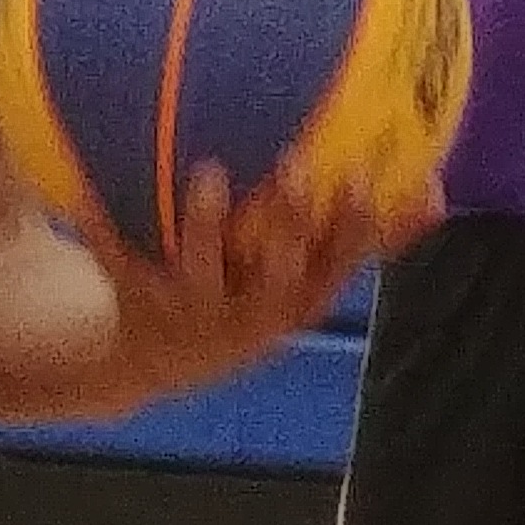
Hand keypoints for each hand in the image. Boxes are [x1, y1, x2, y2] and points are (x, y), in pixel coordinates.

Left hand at [98, 166, 428, 396]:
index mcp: (296, 304)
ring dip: (208, 225)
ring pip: (203, 271)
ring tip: (211, 171)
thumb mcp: (309, 281)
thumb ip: (370, 240)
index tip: (363, 173)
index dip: (351, 228)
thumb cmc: (252, 299)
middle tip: (297, 162)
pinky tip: (88, 188)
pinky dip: (104, 227)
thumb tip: (435, 188)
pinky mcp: (137, 306)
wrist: (159, 362)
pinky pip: (119, 262)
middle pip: (277, 274)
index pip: (335, 266)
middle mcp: (249, 317)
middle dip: (289, 225)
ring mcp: (193, 315)